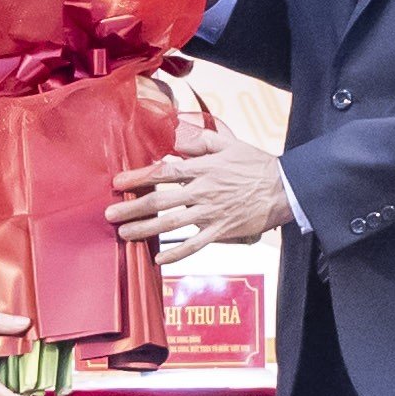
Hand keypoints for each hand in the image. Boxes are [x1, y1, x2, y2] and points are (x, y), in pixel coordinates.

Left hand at [106, 121, 291, 261]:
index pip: (164, 172)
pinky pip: (194, 245)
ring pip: (171, 223)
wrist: (285, 188)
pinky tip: (158, 258)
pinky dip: (176, 253)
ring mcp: (211, 213)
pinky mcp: (222, 231)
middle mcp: (203, 191)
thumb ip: (200, 140)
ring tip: (124, 234)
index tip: (118, 182)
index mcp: (203, 168)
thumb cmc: (256, 164)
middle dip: (132, 208)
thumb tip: (175, 137)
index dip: (138, 177)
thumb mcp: (228, 143)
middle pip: (160, 200)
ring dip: (145, 230)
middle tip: (109, 215)